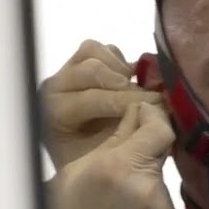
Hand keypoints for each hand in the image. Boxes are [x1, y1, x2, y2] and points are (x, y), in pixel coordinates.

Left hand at [39, 40, 163, 167]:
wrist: (78, 157)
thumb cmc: (90, 161)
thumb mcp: (102, 158)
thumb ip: (124, 135)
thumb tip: (154, 112)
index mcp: (54, 113)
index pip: (91, 98)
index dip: (124, 102)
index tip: (153, 109)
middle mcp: (54, 87)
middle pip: (93, 70)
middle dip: (126, 87)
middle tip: (151, 101)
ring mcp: (66, 71)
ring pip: (94, 52)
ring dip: (121, 70)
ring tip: (136, 90)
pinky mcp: (79, 61)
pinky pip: (101, 48)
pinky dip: (119, 60)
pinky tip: (129, 80)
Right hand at [50, 102, 181, 208]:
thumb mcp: (75, 172)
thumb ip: (111, 141)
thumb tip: (133, 114)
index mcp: (121, 166)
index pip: (160, 128)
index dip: (153, 118)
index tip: (143, 117)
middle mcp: (149, 187)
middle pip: (161, 154)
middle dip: (143, 154)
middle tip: (123, 166)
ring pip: (160, 182)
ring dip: (145, 184)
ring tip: (119, 206)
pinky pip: (165, 208)